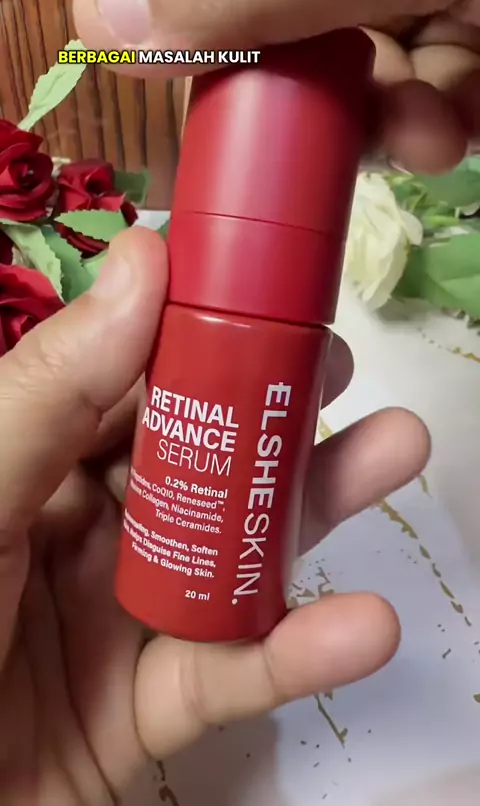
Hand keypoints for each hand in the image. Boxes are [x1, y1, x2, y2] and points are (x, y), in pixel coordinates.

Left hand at [0, 229, 428, 803]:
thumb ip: (49, 391)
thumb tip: (141, 264)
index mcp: (34, 464)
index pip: (129, 384)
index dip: (197, 332)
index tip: (264, 289)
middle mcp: (84, 531)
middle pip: (199, 459)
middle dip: (273, 410)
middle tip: (338, 365)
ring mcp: (123, 618)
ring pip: (235, 552)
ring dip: (317, 505)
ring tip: (395, 448)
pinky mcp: (149, 710)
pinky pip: (231, 677)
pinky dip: (298, 655)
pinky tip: (362, 627)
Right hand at [72, 0, 479, 173]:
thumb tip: (96, 14)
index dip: (207, 25)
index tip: (208, 94)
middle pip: (296, 33)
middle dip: (305, 97)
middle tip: (304, 136)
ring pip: (367, 80)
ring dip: (382, 125)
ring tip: (420, 130)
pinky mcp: (478, 53)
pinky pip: (434, 104)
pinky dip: (435, 132)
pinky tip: (450, 132)